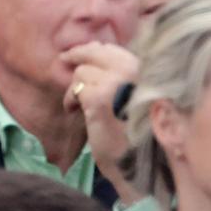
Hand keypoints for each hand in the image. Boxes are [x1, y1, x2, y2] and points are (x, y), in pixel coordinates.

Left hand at [60, 42, 142, 203]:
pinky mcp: (99, 98)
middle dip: (78, 56)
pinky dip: (71, 100)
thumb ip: (120, 73)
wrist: (140, 163)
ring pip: (82, 72)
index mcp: (146, 69)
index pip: (113, 49)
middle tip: (64, 61)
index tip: (81, 57)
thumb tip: (95, 48)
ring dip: (75, 87)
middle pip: (96, 52)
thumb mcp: (134, 95)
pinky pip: (76, 89)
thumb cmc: (138, 132)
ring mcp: (116, 83)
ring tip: (77, 105)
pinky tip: (73, 111)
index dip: (94, 52)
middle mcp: (134, 70)